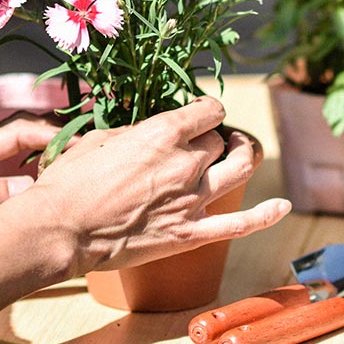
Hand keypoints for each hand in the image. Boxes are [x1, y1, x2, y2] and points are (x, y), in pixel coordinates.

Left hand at [0, 113, 66, 257]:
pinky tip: (41, 201)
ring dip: (42, 165)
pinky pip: (2, 183)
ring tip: (73, 177)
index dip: (49, 135)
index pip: (13, 134)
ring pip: (12, 162)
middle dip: (52, 143)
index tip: (79, 147)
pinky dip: (26, 186)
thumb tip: (30, 190)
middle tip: (87, 157)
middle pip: (17, 142)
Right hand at [14, 97, 289, 276]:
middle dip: (210, 137)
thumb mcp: (98, 141)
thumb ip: (134, 134)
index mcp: (161, 135)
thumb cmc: (68, 184)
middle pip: (218, 141)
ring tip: (240, 149)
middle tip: (196, 143)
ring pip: (240, 168)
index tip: (199, 114)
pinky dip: (267, 215)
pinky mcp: (191, 234)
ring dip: (244, 154)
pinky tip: (284, 206)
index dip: (206, 110)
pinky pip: (241, 225)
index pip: (207, 111)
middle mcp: (184, 164)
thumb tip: (149, 131)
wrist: (60, 231)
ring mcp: (192, 200)